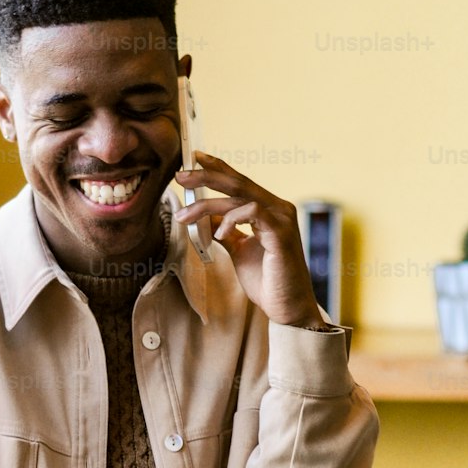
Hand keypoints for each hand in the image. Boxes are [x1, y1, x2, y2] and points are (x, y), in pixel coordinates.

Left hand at [175, 152, 326, 327]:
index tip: (194, 159)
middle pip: (238, 182)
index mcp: (269, 210)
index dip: (218, 168)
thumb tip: (205, 218)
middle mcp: (278, 208)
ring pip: (239, 197)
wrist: (287, 308)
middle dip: (206, 176)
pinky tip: (219, 233)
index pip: (240, 182)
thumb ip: (226, 232)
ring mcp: (282, 219)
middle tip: (181, 175)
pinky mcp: (281, 233)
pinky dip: (231, 219)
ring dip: (206, 205)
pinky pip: (252, 213)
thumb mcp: (239, 251)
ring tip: (184, 216)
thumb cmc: (267, 281)